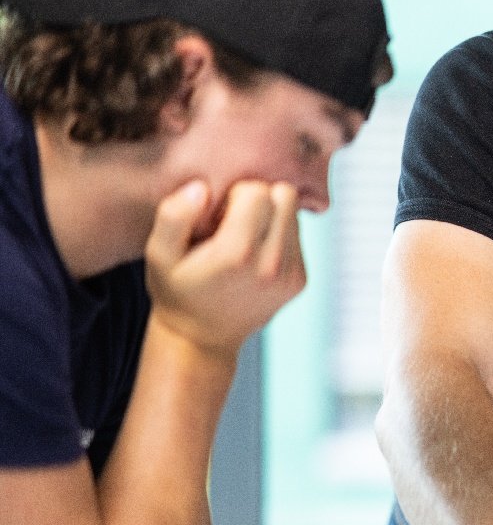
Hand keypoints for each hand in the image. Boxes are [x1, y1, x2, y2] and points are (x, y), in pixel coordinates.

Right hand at [145, 179, 305, 355]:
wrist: (202, 338)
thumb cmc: (176, 290)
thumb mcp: (158, 254)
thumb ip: (174, 216)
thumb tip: (203, 187)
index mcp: (238, 253)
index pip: (258, 191)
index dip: (235, 193)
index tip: (219, 214)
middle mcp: (273, 264)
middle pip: (286, 196)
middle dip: (260, 199)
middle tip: (234, 220)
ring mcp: (292, 275)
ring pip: (294, 214)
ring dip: (271, 216)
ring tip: (242, 237)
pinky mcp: (301, 280)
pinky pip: (297, 236)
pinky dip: (278, 235)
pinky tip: (254, 253)